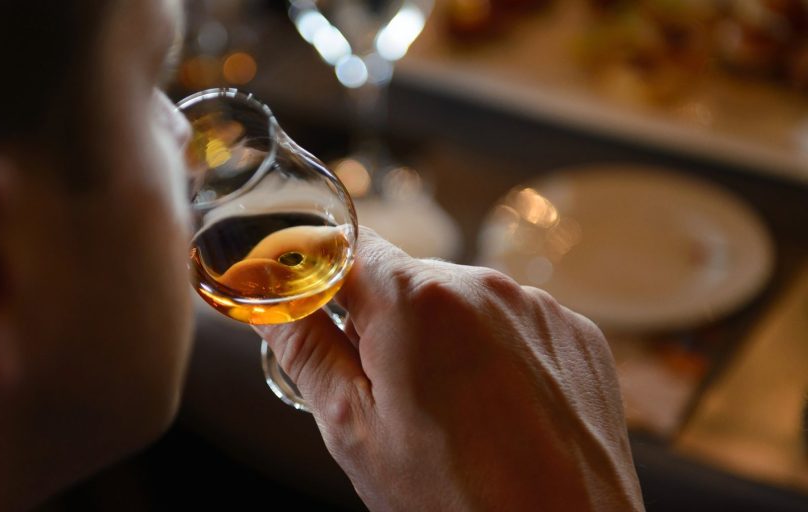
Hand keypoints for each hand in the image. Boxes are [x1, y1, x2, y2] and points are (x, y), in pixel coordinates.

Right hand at [257, 229, 643, 510]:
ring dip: (439, 341)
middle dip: (381, 324)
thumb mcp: (354, 430)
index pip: (347, 246)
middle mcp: (484, 286)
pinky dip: (493, 356)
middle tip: (384, 397)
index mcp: (418, 302)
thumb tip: (264, 296)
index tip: (310, 311)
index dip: (320, 275)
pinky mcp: (576, 335)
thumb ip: (304, 348)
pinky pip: (512, 325)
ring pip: (459, 305)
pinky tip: (496, 414)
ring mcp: (537, 309)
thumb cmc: (454, 500)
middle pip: (404, 280)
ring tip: (450, 416)